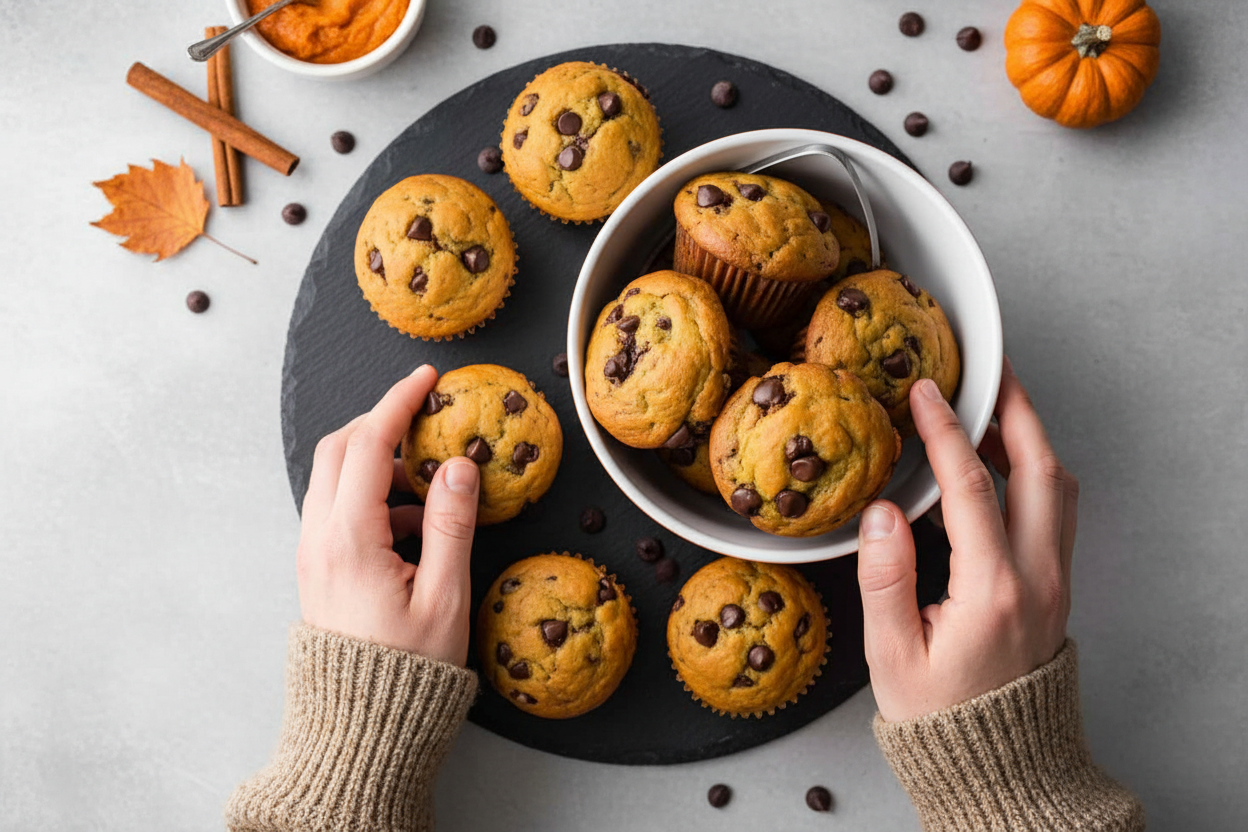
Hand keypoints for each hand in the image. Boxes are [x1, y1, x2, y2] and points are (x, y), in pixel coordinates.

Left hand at [296, 364, 479, 665]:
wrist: (359, 727)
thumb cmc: (408, 671)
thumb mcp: (445, 597)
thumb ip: (451, 524)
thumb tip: (459, 466)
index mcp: (350, 539)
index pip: (370, 444)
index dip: (398, 403)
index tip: (426, 378)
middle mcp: (320, 538)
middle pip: (339, 448)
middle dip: (382, 423)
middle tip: (426, 420)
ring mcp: (314, 552)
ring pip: (335, 477)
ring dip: (380, 463)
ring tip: (433, 491)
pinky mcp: (319, 567)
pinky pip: (338, 508)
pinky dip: (374, 496)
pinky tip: (415, 529)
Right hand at [857, 358, 1077, 721]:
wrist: (998, 765)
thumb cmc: (939, 716)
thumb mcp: (893, 656)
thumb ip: (886, 579)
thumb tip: (883, 513)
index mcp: (993, 592)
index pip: (974, 489)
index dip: (948, 432)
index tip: (927, 393)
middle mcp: (1037, 579)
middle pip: (1041, 471)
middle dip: (1014, 410)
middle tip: (988, 369)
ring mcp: (1055, 583)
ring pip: (1057, 488)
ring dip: (1030, 437)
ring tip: (993, 405)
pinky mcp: (1055, 588)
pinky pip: (1054, 511)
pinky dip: (1033, 471)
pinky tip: (1001, 464)